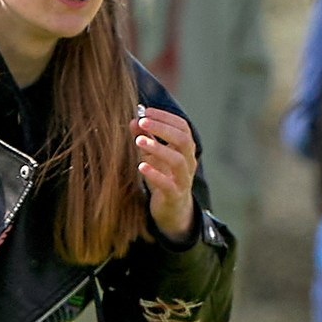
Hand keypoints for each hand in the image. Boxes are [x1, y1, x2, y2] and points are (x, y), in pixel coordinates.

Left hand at [133, 103, 198, 240]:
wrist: (172, 209)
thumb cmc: (163, 177)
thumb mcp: (152, 155)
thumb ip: (145, 138)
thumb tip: (133, 121)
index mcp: (185, 150)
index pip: (182, 127)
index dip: (165, 117)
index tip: (146, 111)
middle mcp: (189, 162)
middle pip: (183, 140)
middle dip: (163, 128)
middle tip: (142, 122)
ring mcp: (183, 179)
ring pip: (178, 161)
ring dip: (158, 148)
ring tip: (139, 141)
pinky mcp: (174, 195)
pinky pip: (167, 184)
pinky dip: (155, 174)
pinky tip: (141, 166)